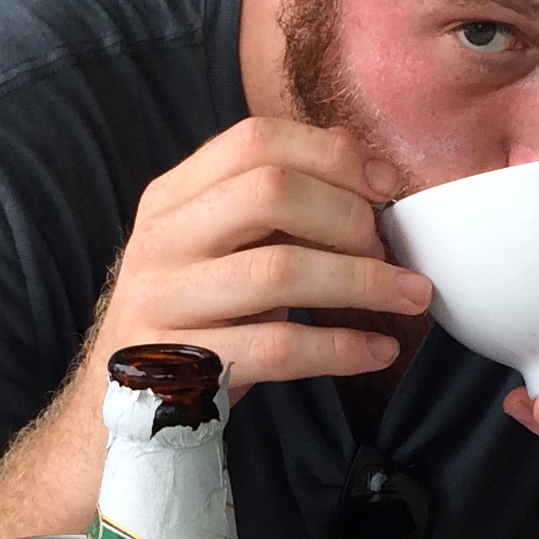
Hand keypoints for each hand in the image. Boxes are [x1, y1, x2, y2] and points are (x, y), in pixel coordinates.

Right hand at [84, 117, 433, 393]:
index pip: (254, 140)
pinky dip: (341, 348)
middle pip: (270, 193)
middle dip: (348, 216)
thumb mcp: (221, 244)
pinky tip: (379, 349)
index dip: (331, 155)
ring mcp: (166, 303)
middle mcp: (162, 240)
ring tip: (412, 296)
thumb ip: (278, 199)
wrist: (127, 397)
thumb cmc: (195, 311)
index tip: (385, 186)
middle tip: (388, 248)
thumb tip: (362, 160)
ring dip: (362, 282)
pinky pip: (277, 349)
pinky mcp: (183, 367)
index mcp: (172, 197)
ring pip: (279, 272)